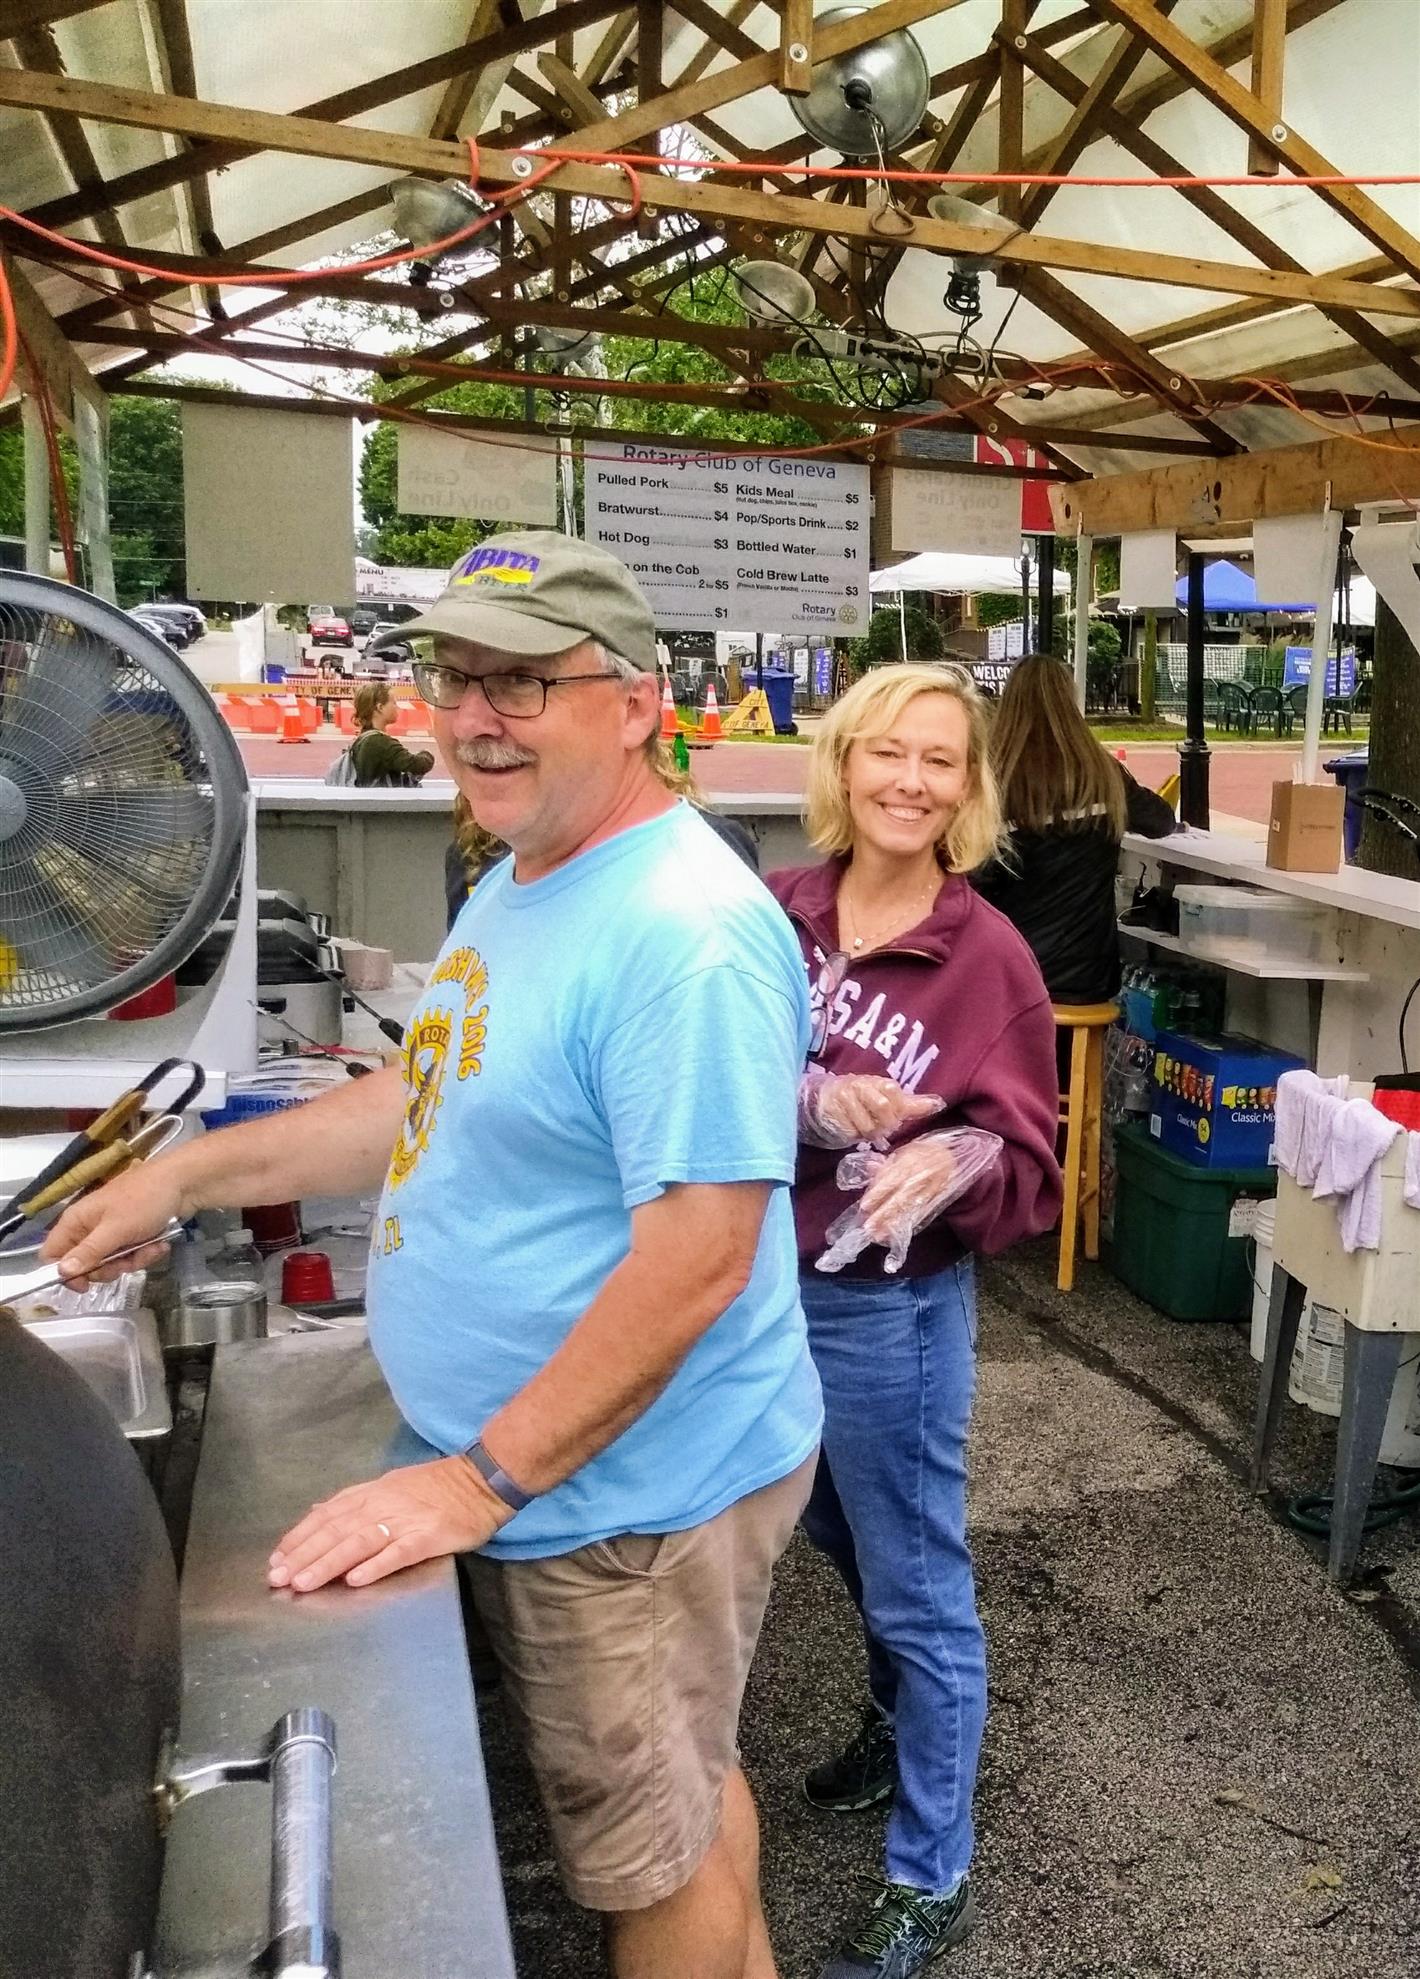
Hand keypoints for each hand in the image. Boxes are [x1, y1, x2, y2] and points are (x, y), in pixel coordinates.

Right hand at [39, 1156, 191, 1287]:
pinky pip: (130, 1256)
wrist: (184, 1184)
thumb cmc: (145, 1201)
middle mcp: (89, 1227)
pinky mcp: (132, 1236)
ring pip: (111, 1263)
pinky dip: (145, 1254)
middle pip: (84, 1265)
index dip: (64, 1273)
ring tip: (149, 1247)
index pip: (52, 1254)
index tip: (85, 1284)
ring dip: (132, 1261)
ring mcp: (111, 1232)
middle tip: (124, 1261)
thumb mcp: (115, 1230)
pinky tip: (159, 1244)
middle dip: (107, 1268)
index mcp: (76, 1221)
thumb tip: (61, 1272)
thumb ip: (89, 1252)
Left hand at [268, 1456, 510, 1592]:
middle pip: (336, 1530)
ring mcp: (405, 1520)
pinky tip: (355, 1580)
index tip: (277, 1559)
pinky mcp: (428, 1536)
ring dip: (328, 1564)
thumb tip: (318, 1510)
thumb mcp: (390, 1485)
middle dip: (304, 1555)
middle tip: (278, 1578)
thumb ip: (355, 1501)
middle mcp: (382, 1504)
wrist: (482, 1480)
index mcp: (372, 1492)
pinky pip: (397, 1552)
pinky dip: (375, 1566)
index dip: (300, 1537)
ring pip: (358, 1542)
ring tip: (304, 1583)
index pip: (327, 1514)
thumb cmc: (437, 1487)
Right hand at [798, 1070, 943, 1148]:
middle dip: (884, 1125)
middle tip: (880, 1127)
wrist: (826, 1100)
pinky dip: (853, 1136)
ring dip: (868, 1133)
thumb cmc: (863, 1101)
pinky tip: (851, 1130)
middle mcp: (860, 1085)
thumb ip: (912, 1104)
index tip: (893, 1116)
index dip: (896, 1110)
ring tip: (864, 1128)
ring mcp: (844, 1097)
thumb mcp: (888, 1100)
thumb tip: (939, 1103)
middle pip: (883, 1109)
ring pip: (867, 1126)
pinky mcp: (830, 1111)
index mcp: (877, 1081)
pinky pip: (849, 1132)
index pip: (894, 1091)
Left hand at [857, 1136, 958, 1241]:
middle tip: (870, 1228)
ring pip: (909, 1208)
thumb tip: (869, 1167)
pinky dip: (907, 1223)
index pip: (891, 1179)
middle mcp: (920, 1177)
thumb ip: (886, 1164)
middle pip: (900, 1198)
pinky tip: (896, 1232)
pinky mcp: (935, 1200)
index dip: (878, 1193)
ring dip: (894, 1223)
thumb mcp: (903, 1152)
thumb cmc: (921, 1153)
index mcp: (909, 1162)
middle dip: (884, 1214)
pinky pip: (920, 1213)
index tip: (865, 1206)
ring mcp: (929, 1190)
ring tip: (880, 1235)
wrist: (949, 1156)